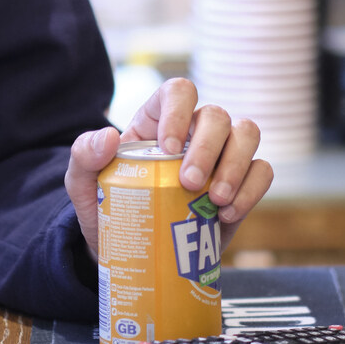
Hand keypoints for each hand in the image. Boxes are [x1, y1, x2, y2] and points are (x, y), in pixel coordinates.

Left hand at [64, 77, 273, 260]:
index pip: (179, 92)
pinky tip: (227, 214)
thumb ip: (84, 156)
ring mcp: (221, 156)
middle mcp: (195, 130)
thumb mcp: (82, 183)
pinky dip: (251, 190)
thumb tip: (108, 136)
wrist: (133, 251)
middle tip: (189, 183)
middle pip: (217, 114)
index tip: (168, 149)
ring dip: (235, 165)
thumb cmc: (110, 206)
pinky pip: (262, 171)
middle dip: (207, 148)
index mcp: (158, 118)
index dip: (179, 113)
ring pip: (247, 134)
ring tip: (216, 200)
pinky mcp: (240, 184)